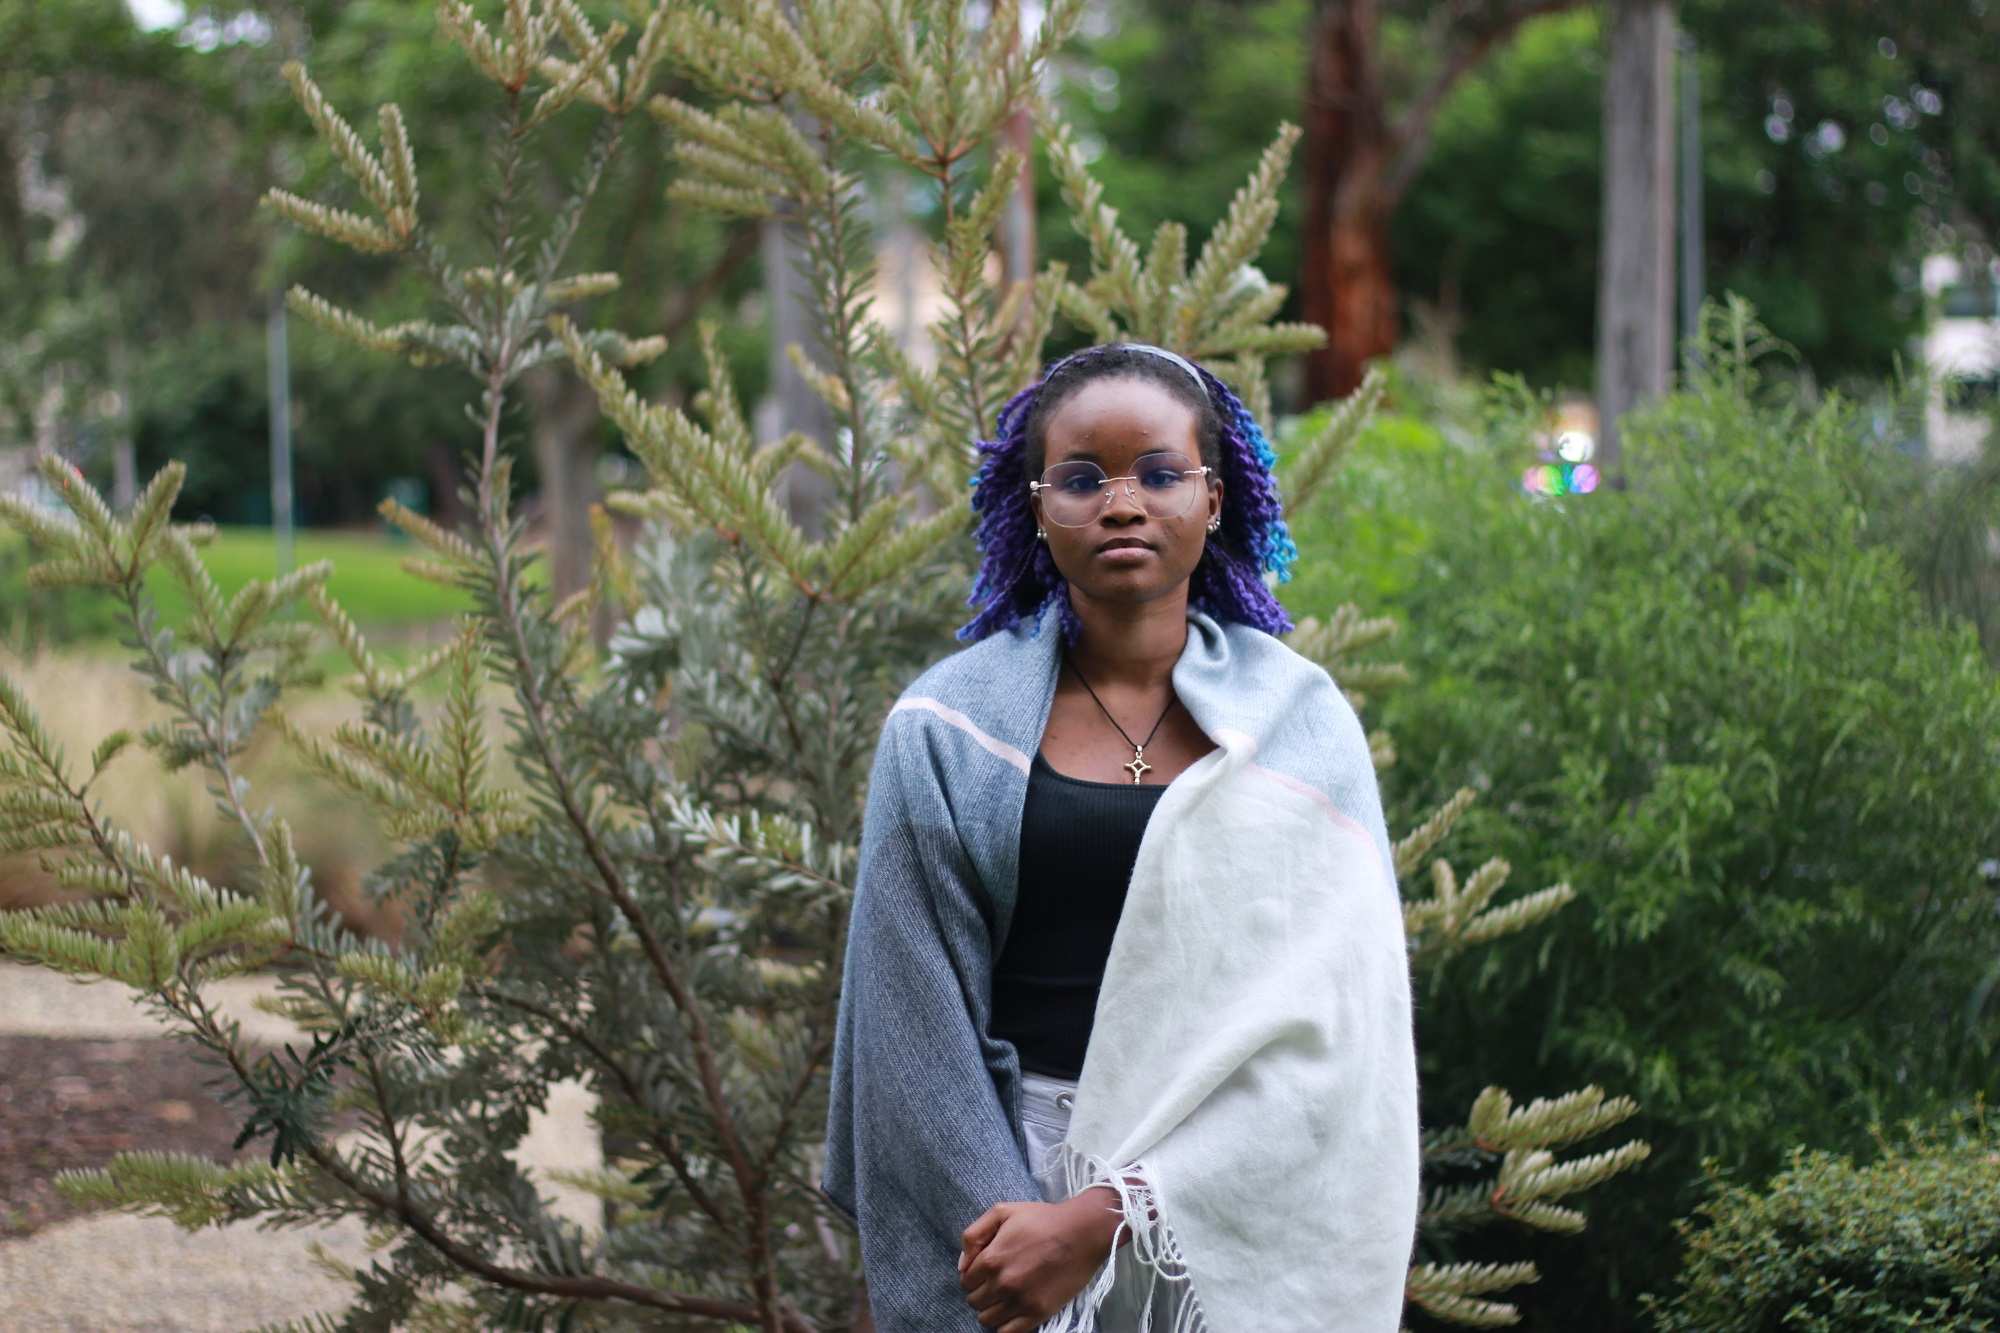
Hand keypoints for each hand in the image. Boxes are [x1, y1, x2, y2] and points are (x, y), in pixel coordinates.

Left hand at [958, 1192, 1122, 1330]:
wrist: (1082, 1232)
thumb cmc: (1042, 1218)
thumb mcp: (1003, 1211)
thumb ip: (974, 1235)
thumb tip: (962, 1265)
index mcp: (991, 1259)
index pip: (965, 1281)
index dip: (972, 1276)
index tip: (984, 1272)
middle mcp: (1003, 1283)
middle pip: (974, 1302)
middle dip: (980, 1292)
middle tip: (995, 1283)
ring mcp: (1020, 1300)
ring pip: (987, 1320)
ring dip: (991, 1310)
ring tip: (1003, 1298)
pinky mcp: (1038, 1313)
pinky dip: (1004, 1326)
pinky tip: (1012, 1312)